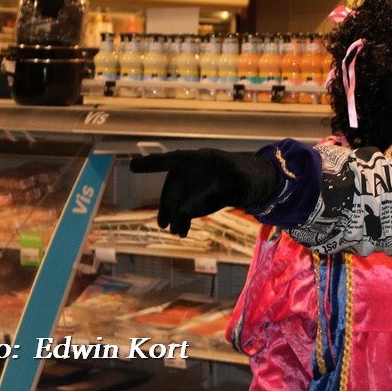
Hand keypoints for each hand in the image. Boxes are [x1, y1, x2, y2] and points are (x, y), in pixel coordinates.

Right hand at [129, 148, 279, 237]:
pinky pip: (185, 210)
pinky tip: (182, 231)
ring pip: (177, 200)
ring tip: (177, 230)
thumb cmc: (250, 176)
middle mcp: (193, 171)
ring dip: (174, 215)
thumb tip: (186, 211)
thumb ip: (215, 195)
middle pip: (173, 186)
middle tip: (163, 222)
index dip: (152, 163)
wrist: (258, 184)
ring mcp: (193, 185)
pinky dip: (182, 220)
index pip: (173, 159)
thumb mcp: (240, 183)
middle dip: (167, 203)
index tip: (133, 167)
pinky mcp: (197, 198)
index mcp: (202, 158)